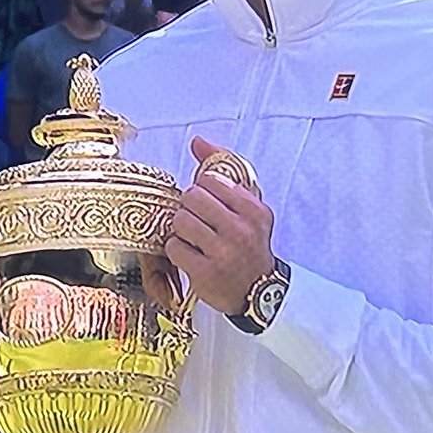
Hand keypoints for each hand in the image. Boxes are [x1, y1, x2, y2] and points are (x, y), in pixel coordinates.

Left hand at [165, 137, 274, 315]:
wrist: (258, 291)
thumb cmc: (250, 244)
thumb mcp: (249, 207)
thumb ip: (224, 171)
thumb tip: (198, 141)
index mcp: (254, 210)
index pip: (211, 180)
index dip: (203, 189)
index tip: (208, 203)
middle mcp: (241, 230)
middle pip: (192, 197)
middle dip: (190, 208)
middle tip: (198, 220)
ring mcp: (222, 253)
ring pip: (180, 221)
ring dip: (181, 229)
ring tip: (193, 237)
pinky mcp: (204, 274)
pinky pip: (174, 247)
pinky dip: (177, 249)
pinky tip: (190, 254)